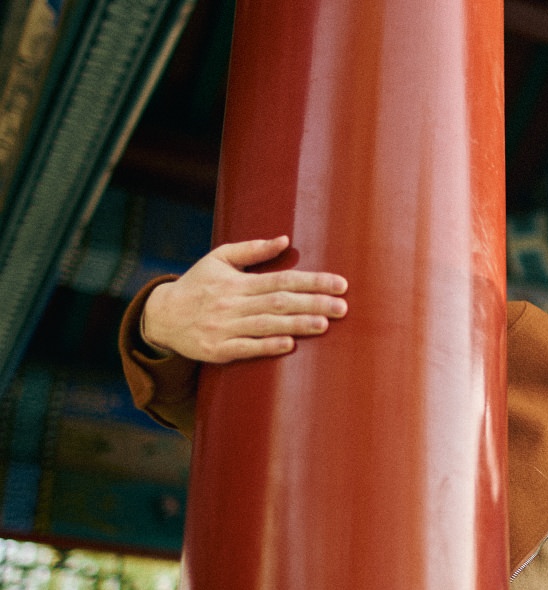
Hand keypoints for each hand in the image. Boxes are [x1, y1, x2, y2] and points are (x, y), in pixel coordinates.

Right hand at [142, 236, 347, 362]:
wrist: (161, 317)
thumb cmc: (197, 285)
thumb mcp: (218, 259)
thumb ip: (252, 250)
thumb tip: (285, 239)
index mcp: (237, 281)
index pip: (282, 279)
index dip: (313, 282)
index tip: (340, 284)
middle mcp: (232, 303)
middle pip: (279, 302)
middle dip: (313, 303)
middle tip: (343, 307)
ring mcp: (224, 327)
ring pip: (266, 324)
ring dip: (296, 324)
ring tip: (324, 325)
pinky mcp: (217, 350)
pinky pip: (245, 348)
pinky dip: (267, 346)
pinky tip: (289, 344)